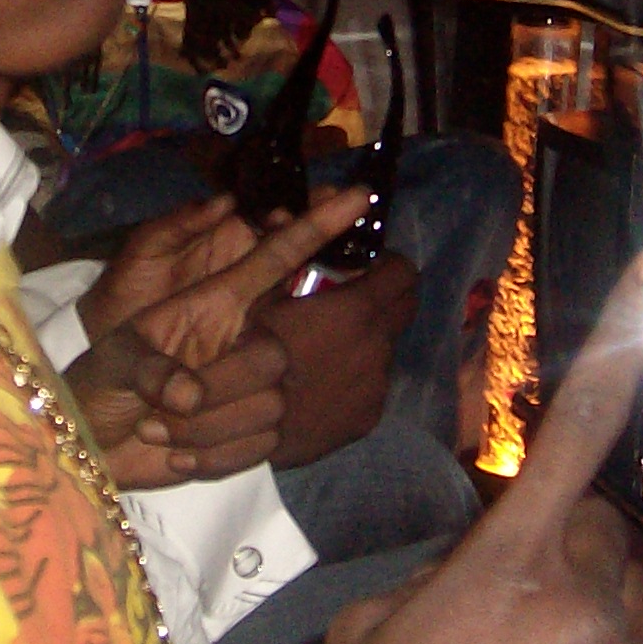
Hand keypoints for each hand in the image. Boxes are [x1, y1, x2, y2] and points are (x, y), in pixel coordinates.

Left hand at [68, 186, 371, 489]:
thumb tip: (188, 394)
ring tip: (156, 428)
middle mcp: (239, 339)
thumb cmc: (99, 385)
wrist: (94, 445)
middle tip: (169, 406)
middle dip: (224, 386)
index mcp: (212, 302)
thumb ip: (148, 367)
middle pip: (274, 354)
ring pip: (269, 406)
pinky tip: (174, 453)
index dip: (314, 227)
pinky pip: (259, 446)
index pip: (273, 258)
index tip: (358, 195)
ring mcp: (247, 387)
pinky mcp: (249, 432)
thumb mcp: (111, 361)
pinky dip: (212, 457)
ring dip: (207, 429)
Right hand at [229, 244, 642, 643]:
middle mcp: (586, 613)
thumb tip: (488, 569)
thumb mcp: (372, 631)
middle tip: (496, 616)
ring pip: (633, 604)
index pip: (571, 434)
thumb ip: (447, 575)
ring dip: (591, 619)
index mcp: (506, 570)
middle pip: (598, 535)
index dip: (621, 341)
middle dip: (558, 553)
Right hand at [247, 249, 415, 467]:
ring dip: (366, 339)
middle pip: (405, 308)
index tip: (365, 266)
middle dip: (386, 295)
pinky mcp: (368, 418)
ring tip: (326, 347)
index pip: (403, 272)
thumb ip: (290, 255)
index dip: (387, 263)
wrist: (238, 427)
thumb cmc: (245, 353)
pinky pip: (372, 386)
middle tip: (351, 298)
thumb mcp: (260, 296)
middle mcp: (377, 346)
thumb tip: (296, 216)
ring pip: (386, 348)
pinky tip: (322, 383)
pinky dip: (355, 377)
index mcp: (356, 310)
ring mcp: (377, 386)